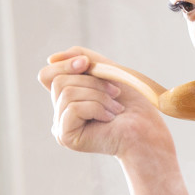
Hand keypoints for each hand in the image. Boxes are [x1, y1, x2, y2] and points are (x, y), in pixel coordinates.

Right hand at [37, 46, 168, 156]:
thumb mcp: (106, 71)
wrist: (147, 129)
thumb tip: (51, 58)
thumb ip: (80, 58)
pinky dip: (96, 108)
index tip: (86, 63)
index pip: (47, 75)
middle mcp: (60, 113)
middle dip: (92, 82)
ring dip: (99, 96)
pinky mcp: (65, 136)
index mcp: (67, 98)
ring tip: (116, 108)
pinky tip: (110, 118)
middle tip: (115, 93)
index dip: (64, 65)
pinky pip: (73, 107)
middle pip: (58, 81)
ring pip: (67, 93)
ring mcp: (60, 126)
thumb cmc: (132, 103)